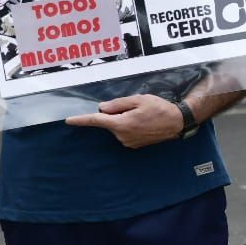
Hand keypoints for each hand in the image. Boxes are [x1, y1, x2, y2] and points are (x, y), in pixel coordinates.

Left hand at [65, 93, 183, 147]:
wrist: (177, 122)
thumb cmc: (159, 108)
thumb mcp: (138, 100)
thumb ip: (117, 104)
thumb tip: (102, 108)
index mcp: (121, 123)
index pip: (96, 121)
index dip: (81, 120)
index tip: (69, 121)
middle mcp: (122, 136)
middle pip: (109, 122)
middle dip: (116, 113)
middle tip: (134, 107)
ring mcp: (128, 142)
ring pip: (118, 127)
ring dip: (124, 119)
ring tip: (143, 115)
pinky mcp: (134, 145)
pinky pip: (125, 132)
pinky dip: (130, 126)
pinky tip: (144, 122)